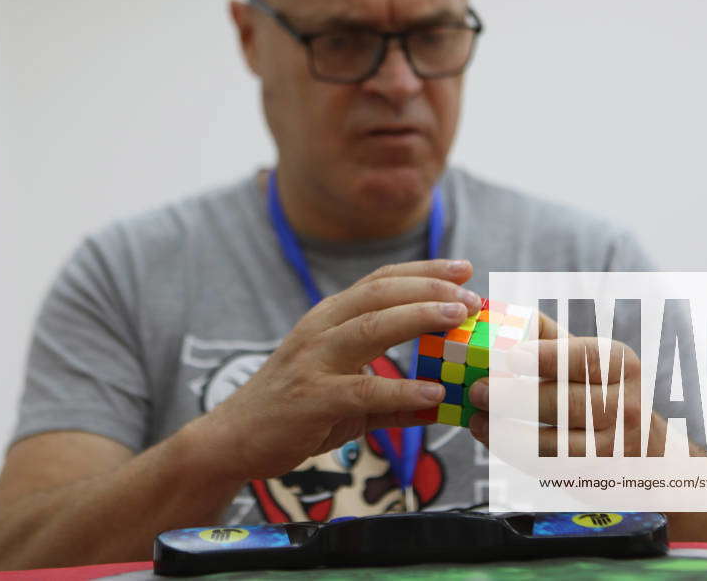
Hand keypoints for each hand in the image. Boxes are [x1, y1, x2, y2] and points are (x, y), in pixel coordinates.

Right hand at [189, 259, 482, 479]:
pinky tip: (434, 392)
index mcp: (329, 318)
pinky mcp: (313, 397)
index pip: (381, 281)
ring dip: (420, 317)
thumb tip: (440, 404)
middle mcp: (321, 329)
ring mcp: (314, 361)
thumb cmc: (293, 411)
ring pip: (372, 327)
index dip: (424, 271)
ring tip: (459, 318)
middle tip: (471, 295)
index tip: (464, 268)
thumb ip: (392, 397)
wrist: (234, 438)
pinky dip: (402, 389)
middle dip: (430, 288)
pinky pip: (364, 389)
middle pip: (380, 294)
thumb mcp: (345, 395)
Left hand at [467, 313, 667, 456]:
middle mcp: (624, 404)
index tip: (511, 357)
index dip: (547, 357)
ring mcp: (612, 446)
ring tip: (476, 417)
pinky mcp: (594, 476)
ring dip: (506, 430)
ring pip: (553, 442)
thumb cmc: (601, 391)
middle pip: (565, 402)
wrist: (645, 451)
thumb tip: (505, 315)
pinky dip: (513, 452)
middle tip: (478, 389)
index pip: (585, 358)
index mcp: (620, 364)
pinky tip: (490, 437)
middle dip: (515, 396)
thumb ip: (549, 337)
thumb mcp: (588, 359)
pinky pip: (547, 465)